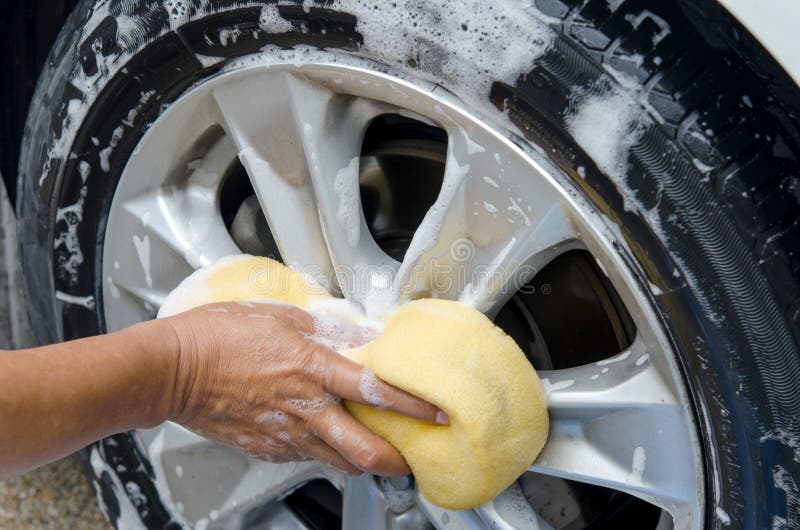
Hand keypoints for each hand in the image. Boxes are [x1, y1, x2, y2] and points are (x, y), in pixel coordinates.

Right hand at [161, 301, 447, 475]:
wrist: (170, 370)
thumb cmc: (216, 336)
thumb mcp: (279, 315)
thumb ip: (324, 328)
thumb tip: (358, 334)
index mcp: (311, 369)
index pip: (376, 391)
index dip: (414, 406)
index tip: (438, 414)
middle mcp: (304, 408)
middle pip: (364, 451)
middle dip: (397, 460)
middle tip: (414, 456)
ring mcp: (284, 434)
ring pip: (338, 462)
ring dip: (363, 460)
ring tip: (378, 450)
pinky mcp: (266, 448)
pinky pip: (306, 458)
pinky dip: (326, 454)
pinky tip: (328, 439)